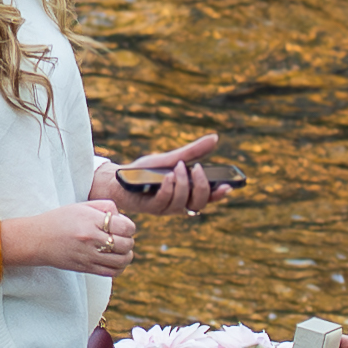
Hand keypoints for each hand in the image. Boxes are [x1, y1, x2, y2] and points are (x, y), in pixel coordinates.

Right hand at [5, 199, 137, 278]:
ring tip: (122, 250)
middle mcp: (91, 239)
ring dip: (127, 255)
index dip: (130, 227)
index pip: (125, 226)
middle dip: (129, 240)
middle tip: (123, 237)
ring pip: (122, 261)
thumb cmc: (60, 220)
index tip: (124, 226)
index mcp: (90, 220)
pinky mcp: (85, 268)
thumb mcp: (81, 206)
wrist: (37, 240)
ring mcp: (88, 256)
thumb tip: (122, 217)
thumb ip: (104, 207)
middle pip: (126, 244)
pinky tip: (115, 261)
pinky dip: (120, 267)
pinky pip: (112, 272)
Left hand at [107, 133, 229, 216]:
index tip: (228, 186)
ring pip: (183, 203)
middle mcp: (178, 204)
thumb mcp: (171, 158)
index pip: (208, 198)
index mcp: (186, 194)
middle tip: (196, 168)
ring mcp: (165, 208)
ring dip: (183, 184)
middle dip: (202, 187)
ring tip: (177, 168)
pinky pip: (164, 202)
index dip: (219, 195)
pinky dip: (169, 189)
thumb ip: (192, 152)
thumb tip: (215, 138)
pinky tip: (168, 177)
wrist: (119, 178)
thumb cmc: (146, 171)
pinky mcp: (151, 208)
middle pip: (199, 203)